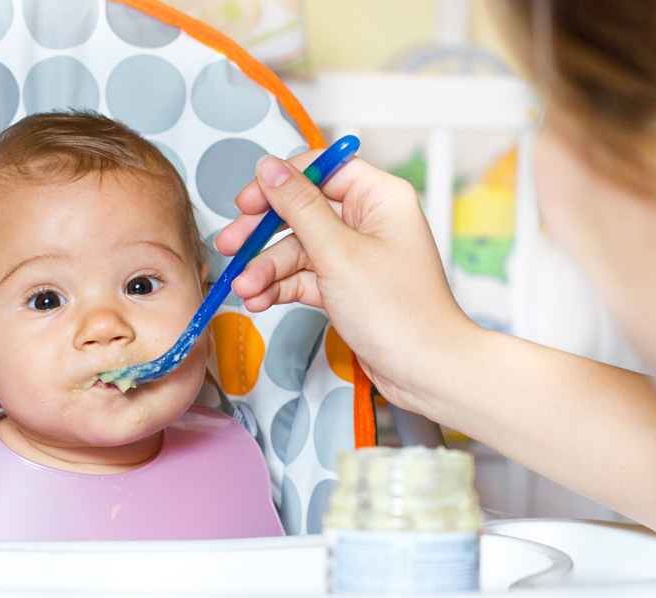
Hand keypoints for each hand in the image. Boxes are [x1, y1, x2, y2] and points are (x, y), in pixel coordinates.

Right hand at [216, 152, 476, 411]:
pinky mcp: (347, 287)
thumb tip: (270, 168)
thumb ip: (298, 206)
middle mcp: (370, 221)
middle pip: (302, 211)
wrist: (424, 371)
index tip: (248, 201)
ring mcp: (357, 256)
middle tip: (231, 245)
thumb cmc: (401, 313)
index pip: (322, 169)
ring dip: (267, 268)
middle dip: (263, 233)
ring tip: (245, 288)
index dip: (281, 182)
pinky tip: (260, 300)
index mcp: (380, 197)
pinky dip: (282, 288)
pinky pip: (305, 277)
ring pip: (298, 249)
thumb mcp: (338, 252)